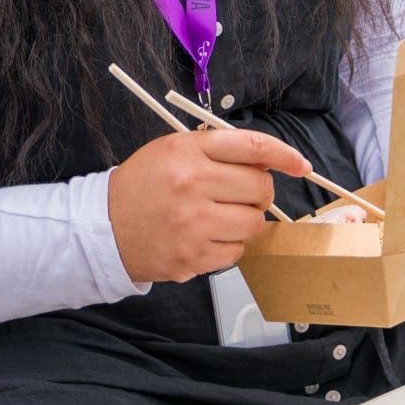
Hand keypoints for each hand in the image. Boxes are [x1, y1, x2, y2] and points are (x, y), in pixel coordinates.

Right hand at [107, 127, 311, 285]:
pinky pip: (236, 252)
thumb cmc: (143, 186)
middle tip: (241, 195)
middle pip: (261, 188)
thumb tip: (267, 163)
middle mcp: (192, 184)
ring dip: (246, 222)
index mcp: (188, 151)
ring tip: (219, 217)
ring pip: (254, 224)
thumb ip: (217, 151)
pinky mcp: (193, 257)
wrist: (104, 227)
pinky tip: (205, 236)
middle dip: (259, 193)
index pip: (253, 147)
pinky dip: (228, 246)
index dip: (285, 155)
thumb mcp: (172, 150)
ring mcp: (193, 224)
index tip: (300, 165)